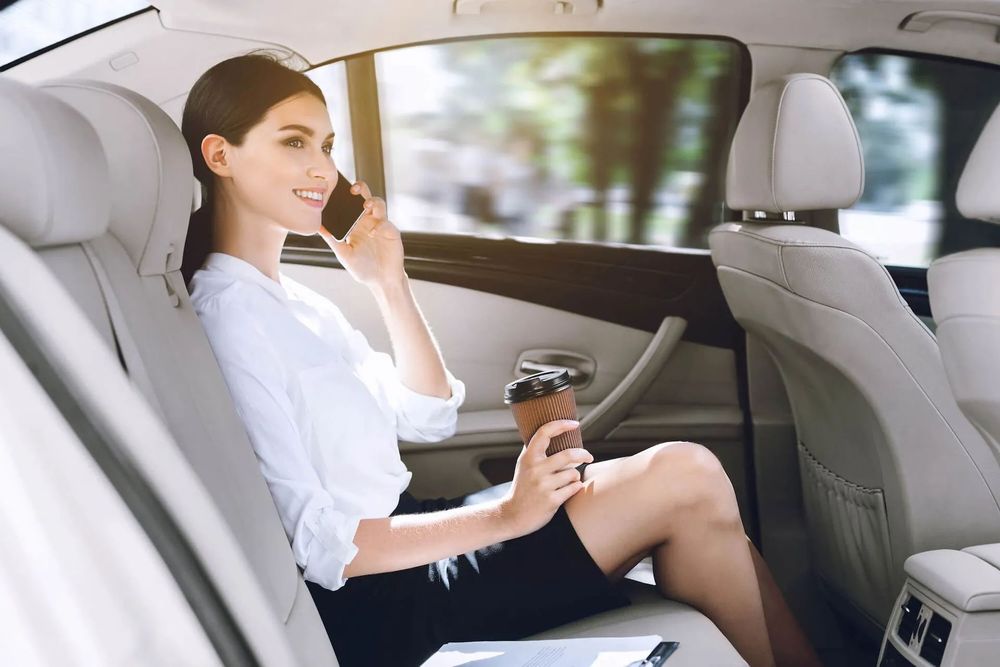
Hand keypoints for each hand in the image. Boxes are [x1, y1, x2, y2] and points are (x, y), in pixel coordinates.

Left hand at [319, 180, 404, 289]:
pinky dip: (380, 225)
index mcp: (355, 224)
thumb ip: (332, 239)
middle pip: (365, 197)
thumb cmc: (363, 268)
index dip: (345, 194)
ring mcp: (381, 225)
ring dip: (373, 201)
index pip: (349, 203)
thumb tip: (318, 227)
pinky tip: (374, 233)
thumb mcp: (344, 254)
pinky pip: (386, 224)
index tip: (336, 190)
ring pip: (379, 204)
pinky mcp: (392, 232)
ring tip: (366, 206)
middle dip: (360, 189)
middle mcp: (368, 221)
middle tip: (353, 189)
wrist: (382, 281)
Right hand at [501, 420, 591, 536]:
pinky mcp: (551, 500)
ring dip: (575, 476)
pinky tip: (569, 489)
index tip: (574, 424)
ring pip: (573, 473)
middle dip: (583, 454)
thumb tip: (549, 433)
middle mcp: (535, 469)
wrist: (512, 515)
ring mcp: (543, 485)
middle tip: (588, 456)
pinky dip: (575, 487)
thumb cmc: (521, 488)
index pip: (544, 433)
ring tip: (567, 480)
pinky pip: (574, 488)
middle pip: (568, 455)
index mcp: (528, 457)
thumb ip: (534, 450)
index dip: (561, 425)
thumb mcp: (523, 465)